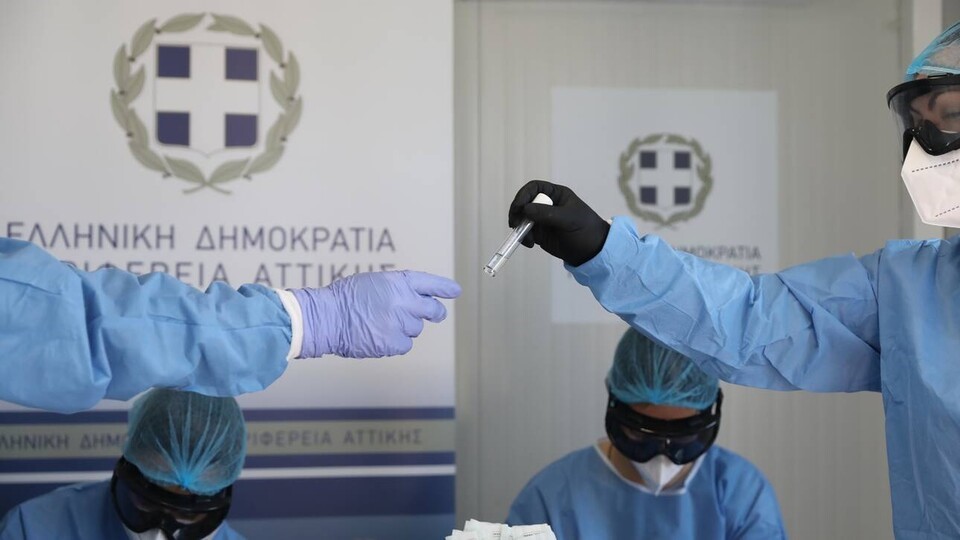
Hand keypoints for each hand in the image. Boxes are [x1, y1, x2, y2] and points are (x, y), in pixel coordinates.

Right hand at [292, 271, 460, 357]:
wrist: (327, 318)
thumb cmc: (345, 299)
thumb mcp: (373, 283)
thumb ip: (397, 289)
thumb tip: (417, 299)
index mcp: (398, 282)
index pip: (429, 283)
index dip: (444, 287)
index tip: (455, 291)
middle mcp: (404, 301)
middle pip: (432, 309)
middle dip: (435, 312)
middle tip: (435, 315)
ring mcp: (400, 322)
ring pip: (415, 328)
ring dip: (404, 327)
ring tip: (380, 323)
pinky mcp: (395, 342)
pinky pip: (405, 344)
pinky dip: (394, 342)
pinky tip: (378, 336)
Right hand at [508, 180, 609, 265]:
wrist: (591, 252)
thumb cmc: (586, 230)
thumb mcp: (569, 219)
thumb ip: (548, 213)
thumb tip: (526, 209)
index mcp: (556, 195)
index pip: (534, 188)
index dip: (523, 195)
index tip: (518, 207)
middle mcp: (547, 204)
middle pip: (524, 202)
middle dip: (517, 213)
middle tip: (515, 223)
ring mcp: (541, 219)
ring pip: (522, 219)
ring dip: (520, 227)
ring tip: (528, 239)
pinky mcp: (539, 233)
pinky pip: (524, 232)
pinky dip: (523, 237)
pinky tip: (530, 244)